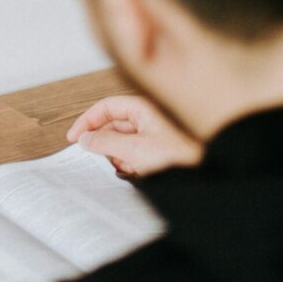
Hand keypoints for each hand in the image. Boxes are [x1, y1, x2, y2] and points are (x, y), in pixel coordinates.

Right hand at [66, 95, 202, 176]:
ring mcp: (153, 134)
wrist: (208, 174)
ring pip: (122, 142)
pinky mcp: (158, 150)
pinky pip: (134, 154)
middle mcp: (147, 117)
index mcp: (142, 108)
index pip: (106, 107)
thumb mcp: (135, 150)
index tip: (74, 138)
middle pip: (113, 125)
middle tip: (97, 159)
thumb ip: (106, 143)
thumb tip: (85, 139)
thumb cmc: (180, 156)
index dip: (87, 121)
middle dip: (105, 144)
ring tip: (129, 168)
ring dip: (118, 157)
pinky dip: (131, 164)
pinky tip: (139, 174)